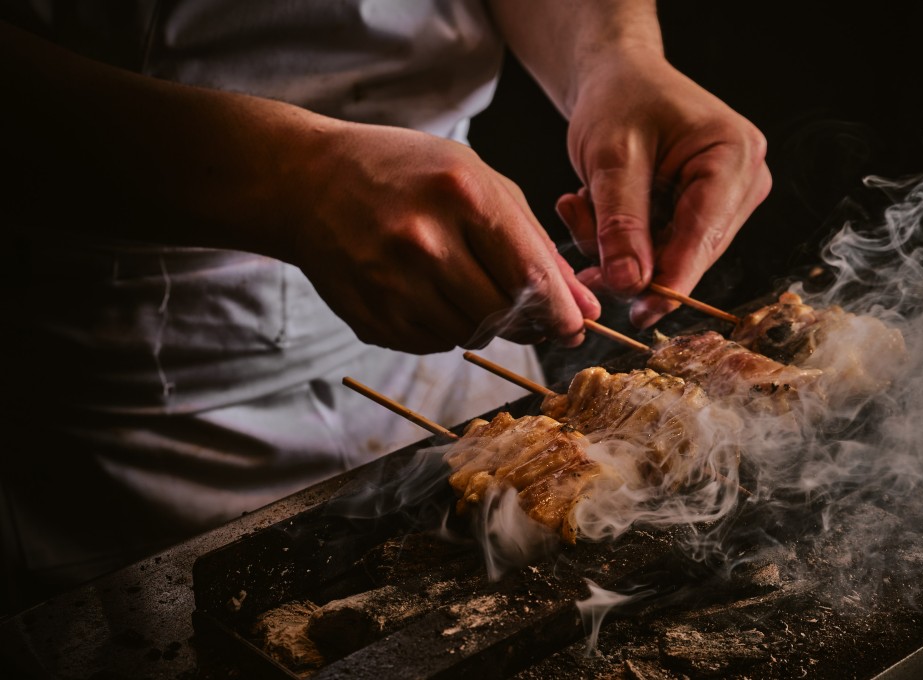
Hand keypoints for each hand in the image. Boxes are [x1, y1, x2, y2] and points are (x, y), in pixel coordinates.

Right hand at [290, 121, 599, 353]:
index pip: (530, 277)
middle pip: (504, 315)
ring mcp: (392, 283)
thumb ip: (534, 243)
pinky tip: (428, 292)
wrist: (310, 183)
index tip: (574, 328)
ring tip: (463, 284)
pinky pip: (432, 343)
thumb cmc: (406, 173)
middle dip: (526, 321)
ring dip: (482, 322)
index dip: (561, 314)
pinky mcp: (371, 317)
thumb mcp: (478, 181)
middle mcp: (425, 242)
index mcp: (461, 195)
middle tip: (527, 311)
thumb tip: (582, 307)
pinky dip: (443, 326)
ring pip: (469, 335)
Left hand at [557, 48, 770, 328]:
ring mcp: (724, 203)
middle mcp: (742, 184)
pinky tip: (590, 209)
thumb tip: (630, 285)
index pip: (705, 234)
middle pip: (689, 252)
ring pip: (667, 258)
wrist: (619, 79)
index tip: (641, 314)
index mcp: (734, 156)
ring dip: (615, 246)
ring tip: (579, 204)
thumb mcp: (611, 155)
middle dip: (629, 256)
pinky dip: (618, 241)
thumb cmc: (619, 100)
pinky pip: (658, 250)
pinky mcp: (700, 216)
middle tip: (577, 225)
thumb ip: (621, 221)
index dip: (671, 280)